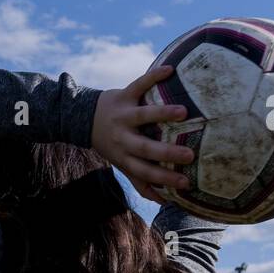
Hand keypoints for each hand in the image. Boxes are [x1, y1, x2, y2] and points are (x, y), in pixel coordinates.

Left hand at [91, 64, 193, 203]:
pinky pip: (138, 84)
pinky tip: (170, 70)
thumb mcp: (121, 163)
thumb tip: (167, 202)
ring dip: (162, 113)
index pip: (145, 171)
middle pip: (144, 147)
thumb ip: (142, 181)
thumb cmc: (111, 143)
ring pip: (143, 115)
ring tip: (183, 112)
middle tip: (190, 155)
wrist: (83, 117)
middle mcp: (123, 137)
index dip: (164, 178)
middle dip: (166, 152)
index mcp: (124, 156)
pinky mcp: (122, 95)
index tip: (186, 183)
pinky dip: (153, 76)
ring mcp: (123, 115)